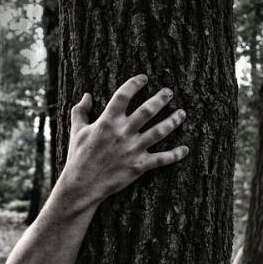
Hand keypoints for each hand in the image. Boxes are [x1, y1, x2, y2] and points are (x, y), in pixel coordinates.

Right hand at [58, 74, 188, 207]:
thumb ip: (80, 111)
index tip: (144, 78)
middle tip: (169, 92)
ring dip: (173, 121)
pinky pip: (162, 159)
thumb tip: (86, 95)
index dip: (135, 84)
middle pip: (148, 110)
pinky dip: (176, 154)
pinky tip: (185, 149)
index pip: (123, 95)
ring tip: (182, 113)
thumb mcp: (76, 131)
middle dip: (161, 98)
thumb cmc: (78, 156)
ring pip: (160, 131)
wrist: (81, 185)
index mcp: (107, 122)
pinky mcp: (139, 166)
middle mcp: (123, 133)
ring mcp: (133, 149)